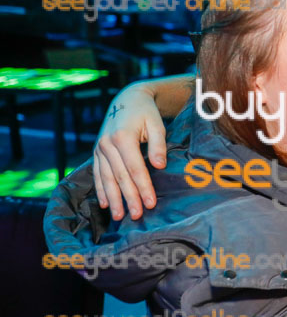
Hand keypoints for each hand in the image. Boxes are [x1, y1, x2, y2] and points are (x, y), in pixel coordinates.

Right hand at [94, 84, 166, 220]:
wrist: (127, 100)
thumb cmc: (146, 113)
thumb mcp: (157, 124)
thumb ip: (158, 145)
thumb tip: (159, 166)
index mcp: (123, 137)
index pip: (135, 168)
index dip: (143, 187)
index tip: (151, 203)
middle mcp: (107, 144)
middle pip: (120, 176)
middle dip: (129, 198)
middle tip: (136, 215)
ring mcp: (99, 148)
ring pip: (106, 178)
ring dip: (113, 199)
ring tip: (119, 216)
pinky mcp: (96, 152)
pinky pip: (97, 174)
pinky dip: (101, 190)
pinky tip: (105, 203)